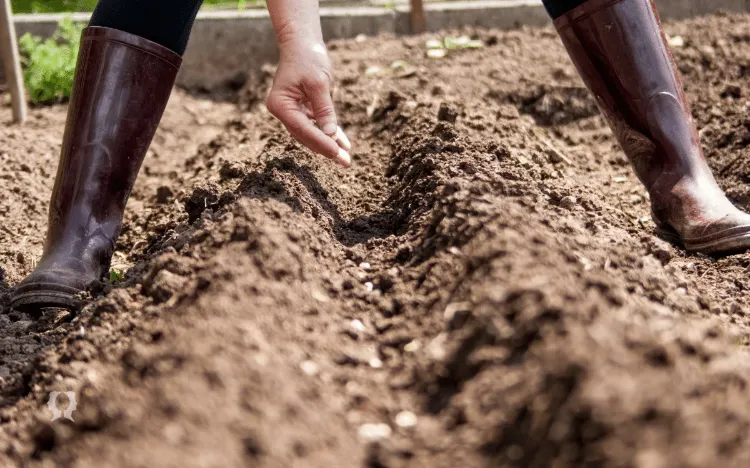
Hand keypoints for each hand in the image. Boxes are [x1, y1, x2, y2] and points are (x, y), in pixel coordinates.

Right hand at [266, 38, 351, 166]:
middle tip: (345, 162)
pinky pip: (316, 125)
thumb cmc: (308, 58)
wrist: (302, 43)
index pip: (302, 128)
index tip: (336, 152)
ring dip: (329, 144)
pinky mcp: (301, 109)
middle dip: (326, 148)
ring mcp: (291, 111)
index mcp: (280, 104)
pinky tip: (343, 144)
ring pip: (311, 133)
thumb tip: (330, 133)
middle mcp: (282, 110)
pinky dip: (330, 133)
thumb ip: (324, 109)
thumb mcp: (319, 82)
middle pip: (306, 135)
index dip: (321, 142)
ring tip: (346, 158)